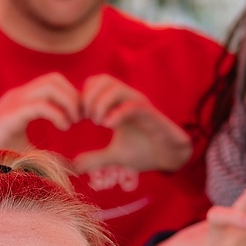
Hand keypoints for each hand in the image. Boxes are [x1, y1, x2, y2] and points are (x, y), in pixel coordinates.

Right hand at [0, 72, 81, 152]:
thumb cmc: (2, 159)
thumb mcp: (32, 152)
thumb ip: (52, 154)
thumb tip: (74, 168)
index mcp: (22, 100)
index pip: (53, 81)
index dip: (71, 94)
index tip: (80, 116)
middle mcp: (18, 95)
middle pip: (54, 78)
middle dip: (72, 96)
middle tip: (80, 118)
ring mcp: (14, 102)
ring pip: (49, 85)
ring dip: (68, 102)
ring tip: (71, 122)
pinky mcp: (11, 114)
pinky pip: (41, 105)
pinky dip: (58, 114)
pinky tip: (63, 127)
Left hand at [71, 74, 192, 173]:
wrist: (170, 157)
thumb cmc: (145, 152)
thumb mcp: (114, 156)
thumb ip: (95, 159)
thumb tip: (75, 166)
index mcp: (118, 103)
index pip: (94, 82)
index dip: (82, 97)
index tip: (78, 118)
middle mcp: (128, 98)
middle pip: (102, 79)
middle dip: (88, 98)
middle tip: (86, 119)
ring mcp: (140, 104)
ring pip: (116, 88)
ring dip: (101, 104)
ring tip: (98, 123)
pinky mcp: (151, 115)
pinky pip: (132, 105)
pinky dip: (117, 113)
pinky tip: (109, 126)